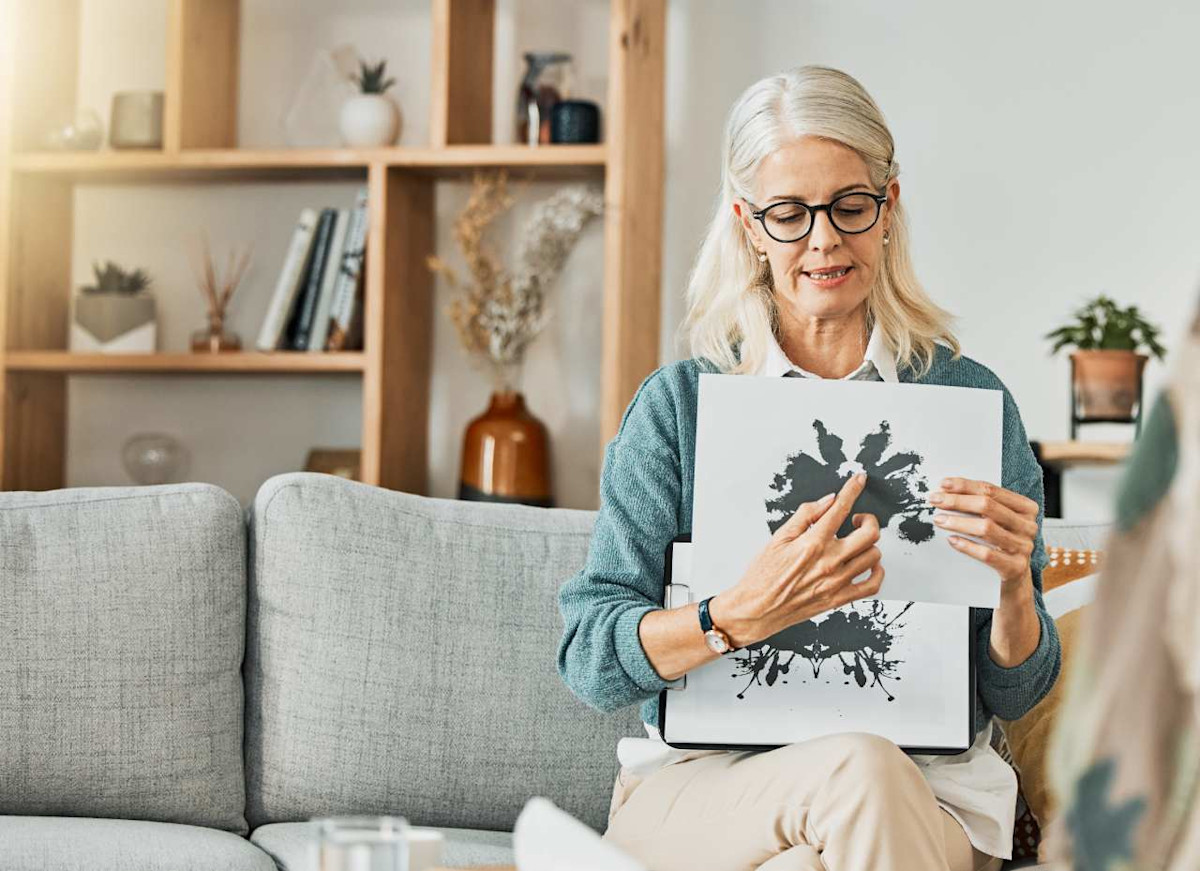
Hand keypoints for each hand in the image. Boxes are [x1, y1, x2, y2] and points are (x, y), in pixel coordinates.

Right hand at [709, 472, 883, 646]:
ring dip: (869, 544)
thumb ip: (805, 515)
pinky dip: (877, 572)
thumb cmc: (763, 574)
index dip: (853, 489)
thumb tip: (828, 500)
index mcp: (813, 542)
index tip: (859, 479)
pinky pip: (872, 585)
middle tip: (856, 520)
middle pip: (870, 533)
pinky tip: (868, 565)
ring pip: (874, 556)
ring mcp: (837, 582)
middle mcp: (829, 561)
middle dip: (867, 519)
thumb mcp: (778, 537)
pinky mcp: (839, 599)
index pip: (841, 508)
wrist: (756, 608)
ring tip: (855, 543)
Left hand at [930, 477, 1038, 591]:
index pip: (992, 490)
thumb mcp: (997, 522)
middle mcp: (1028, 525)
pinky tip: (951, 540)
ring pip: (986, 528)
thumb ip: (981, 506)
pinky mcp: (1015, 567)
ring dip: (958, 522)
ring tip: (939, 520)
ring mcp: (1024, 547)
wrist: (1015, 579)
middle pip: (988, 506)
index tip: (943, 485)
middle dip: (957, 501)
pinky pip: (987, 554)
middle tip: (935, 500)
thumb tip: (947, 491)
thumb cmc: (1001, 544)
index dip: (965, 486)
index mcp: (1026, 508)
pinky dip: (967, 546)